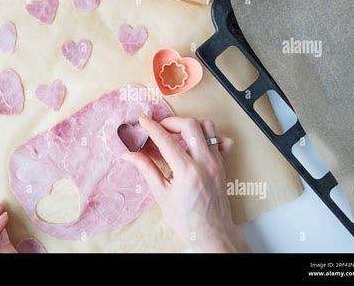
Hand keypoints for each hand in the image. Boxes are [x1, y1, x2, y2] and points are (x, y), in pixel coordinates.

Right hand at [122, 115, 249, 252]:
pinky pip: (223, 141)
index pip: (166, 140)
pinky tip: (199, 143)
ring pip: (209, 128)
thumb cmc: (185, 219)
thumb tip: (128, 155)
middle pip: (191, 125)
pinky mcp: (224, 165)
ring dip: (192, 126)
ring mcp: (217, 162)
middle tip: (160, 128)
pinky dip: (211, 136)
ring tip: (178, 134)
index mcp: (187, 172)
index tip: (143, 120)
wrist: (211, 233)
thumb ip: (146, 169)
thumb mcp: (161, 194)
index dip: (152, 127)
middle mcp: (205, 163)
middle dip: (172, 121)